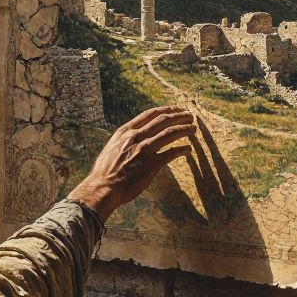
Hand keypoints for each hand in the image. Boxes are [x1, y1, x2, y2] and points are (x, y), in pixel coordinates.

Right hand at [68, 106, 195, 219]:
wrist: (103, 187)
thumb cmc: (105, 171)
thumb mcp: (112, 147)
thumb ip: (125, 139)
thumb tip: (135, 135)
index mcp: (126, 131)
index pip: (150, 114)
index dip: (166, 110)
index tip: (176, 109)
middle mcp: (136, 136)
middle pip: (163, 120)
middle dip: (179, 116)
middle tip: (190, 115)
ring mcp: (144, 149)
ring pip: (170, 133)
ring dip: (184, 129)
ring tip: (193, 128)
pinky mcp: (152, 164)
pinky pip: (171, 153)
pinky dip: (182, 150)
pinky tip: (188, 150)